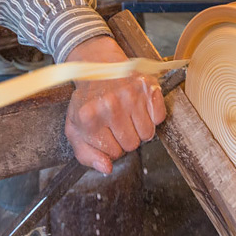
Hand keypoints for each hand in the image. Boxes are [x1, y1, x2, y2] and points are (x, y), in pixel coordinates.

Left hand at [64, 36, 166, 173]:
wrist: (98, 67)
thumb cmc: (87, 102)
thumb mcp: (75, 130)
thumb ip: (86, 154)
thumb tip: (107, 168)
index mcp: (88, 118)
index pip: (114, 153)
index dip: (111, 146)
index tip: (106, 132)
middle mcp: (110, 105)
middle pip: (132, 145)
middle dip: (126, 137)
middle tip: (117, 123)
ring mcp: (130, 94)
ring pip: (148, 134)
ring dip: (140, 128)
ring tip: (128, 115)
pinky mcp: (147, 85)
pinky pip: (160, 118)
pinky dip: (153, 116)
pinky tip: (139, 107)